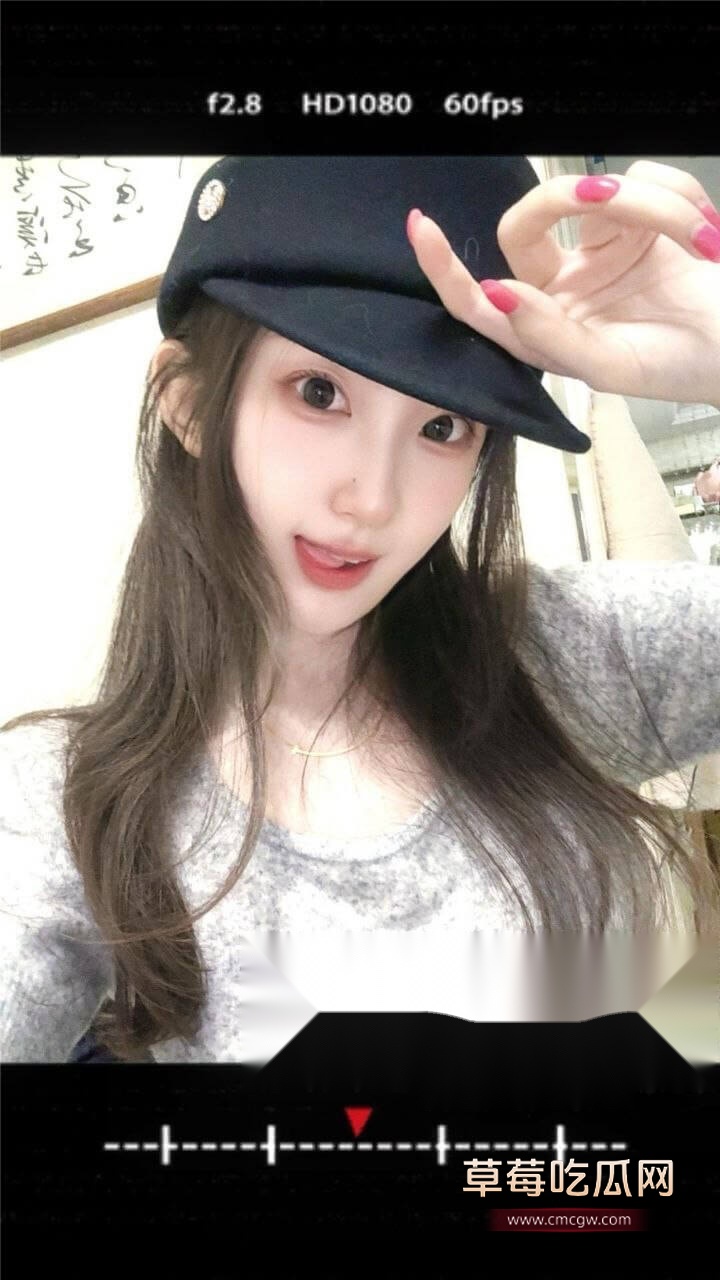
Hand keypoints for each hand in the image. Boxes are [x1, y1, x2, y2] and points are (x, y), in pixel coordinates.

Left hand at [406, 161, 719, 406]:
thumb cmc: (682, 368)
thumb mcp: (610, 367)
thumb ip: (550, 337)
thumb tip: (498, 293)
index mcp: (544, 331)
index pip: (477, 298)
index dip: (444, 267)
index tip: (421, 229)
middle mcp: (564, 287)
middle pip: (526, 224)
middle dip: (559, 201)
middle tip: (605, 198)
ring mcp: (601, 249)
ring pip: (594, 193)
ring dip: (652, 207)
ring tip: (699, 241)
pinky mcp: (642, 220)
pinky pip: (644, 178)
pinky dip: (679, 200)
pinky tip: (704, 235)